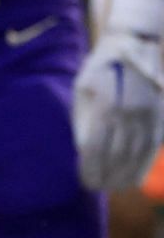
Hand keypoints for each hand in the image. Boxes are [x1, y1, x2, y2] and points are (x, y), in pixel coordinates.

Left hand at [74, 0, 163, 190]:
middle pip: (118, 156)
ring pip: (138, 157)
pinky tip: (133, 180)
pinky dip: (142, 167)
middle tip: (95, 189)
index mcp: (106, 105)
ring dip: (124, 177)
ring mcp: (150, 117)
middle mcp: (131, 114)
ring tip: (111, 188)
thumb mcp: (83, 88)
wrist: (135, 48)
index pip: (96, 147)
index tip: (83, 181)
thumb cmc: (100, 70)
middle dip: (105, 176)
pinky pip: (152, 150)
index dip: (90, 168)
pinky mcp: (161, 121)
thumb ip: (82, 120)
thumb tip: (83, 152)